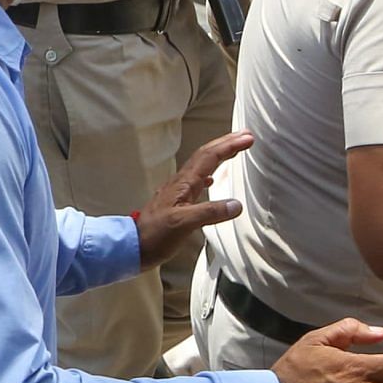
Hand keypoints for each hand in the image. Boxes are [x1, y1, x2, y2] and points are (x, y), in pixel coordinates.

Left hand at [136, 130, 251, 268]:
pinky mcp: (177, 203)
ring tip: (234, 149)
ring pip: (201, 167)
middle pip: (204, 156)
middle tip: (246, 135)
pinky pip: (196, 182)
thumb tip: (236, 204)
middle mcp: (180, 184)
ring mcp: (178, 192)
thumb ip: (209, 213)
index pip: (208, 158)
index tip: (248, 137)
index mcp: (183, 184)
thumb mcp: (183, 223)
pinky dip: (208, 175)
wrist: (134, 247)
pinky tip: (211, 180)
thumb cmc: (155, 236)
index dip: (229, 146)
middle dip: (226, 143)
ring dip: (218, 156)